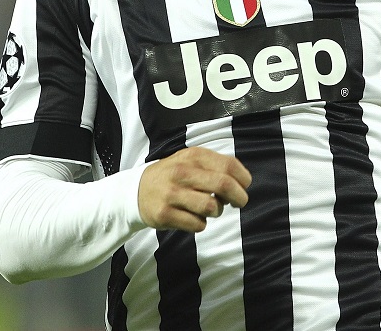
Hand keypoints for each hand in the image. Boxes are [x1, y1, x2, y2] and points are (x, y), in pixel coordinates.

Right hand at [137, 146, 251, 231]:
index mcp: (192, 156)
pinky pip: (197, 224)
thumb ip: (215, 166)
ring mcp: (172, 194)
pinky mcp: (165, 214)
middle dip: (239, 197)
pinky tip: (193, 217)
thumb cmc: (172, 175)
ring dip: (217, 211)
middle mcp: (182, 172)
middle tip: (239, 202)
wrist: (136, 190)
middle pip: (224, 185)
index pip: (229, 165)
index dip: (243, 178)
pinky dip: (201, 223)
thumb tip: (242, 181)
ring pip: (211, 207)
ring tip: (210, 209)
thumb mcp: (190, 160)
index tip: (244, 186)